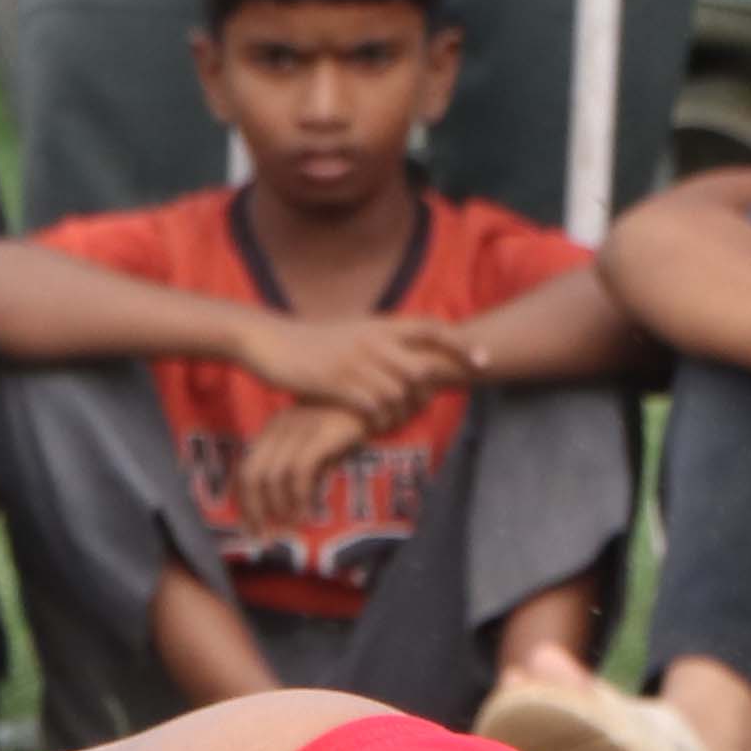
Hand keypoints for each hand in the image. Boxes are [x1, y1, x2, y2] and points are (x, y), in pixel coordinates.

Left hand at [228, 392, 377, 542]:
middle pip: (251, 474)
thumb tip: (293, 508)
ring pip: (271, 475)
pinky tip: (305, 515)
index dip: (245, 502)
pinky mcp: (320, 433)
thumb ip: (304, 472)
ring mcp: (299, 428)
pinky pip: (299, 471)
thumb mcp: (321, 448)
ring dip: (277, 508)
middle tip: (263, 538)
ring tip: (288, 529)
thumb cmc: (351, 426)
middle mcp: (280, 426)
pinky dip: (299, 497)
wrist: (381, 397)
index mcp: (275, 428)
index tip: (252, 528)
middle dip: (254, 510)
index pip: (246, 468)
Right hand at [245, 308, 474, 432]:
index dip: (460, 344)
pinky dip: (379, 421)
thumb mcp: (349, 332)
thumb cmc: (310, 341)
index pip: (431, 328)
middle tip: (436, 404)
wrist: (268, 340)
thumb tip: (404, 352)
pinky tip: (373, 426)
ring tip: (396, 419)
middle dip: (436, 388)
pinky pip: (372, 408)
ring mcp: (355, 362)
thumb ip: (378, 340)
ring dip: (404, 412)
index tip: (483, 361)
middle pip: (424, 365)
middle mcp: (372, 340)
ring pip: (400, 393)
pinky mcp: (336, 384)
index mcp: (378, 324)